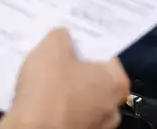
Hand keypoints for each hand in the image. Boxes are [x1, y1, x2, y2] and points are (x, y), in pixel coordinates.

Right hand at [3, 28, 129, 128]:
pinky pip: (69, 115)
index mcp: (116, 83)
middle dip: (76, 69)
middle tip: (55, 59)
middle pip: (95, 78)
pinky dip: (58, 108)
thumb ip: (62, 36)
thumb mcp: (52, 47)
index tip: (70, 42)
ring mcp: (97, 127)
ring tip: (43, 81)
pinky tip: (40, 101)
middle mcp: (113, 108)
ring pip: (81, 99)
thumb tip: (64, 38)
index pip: (106, 56)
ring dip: (66, 91)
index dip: (86, 46)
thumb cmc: (50, 88)